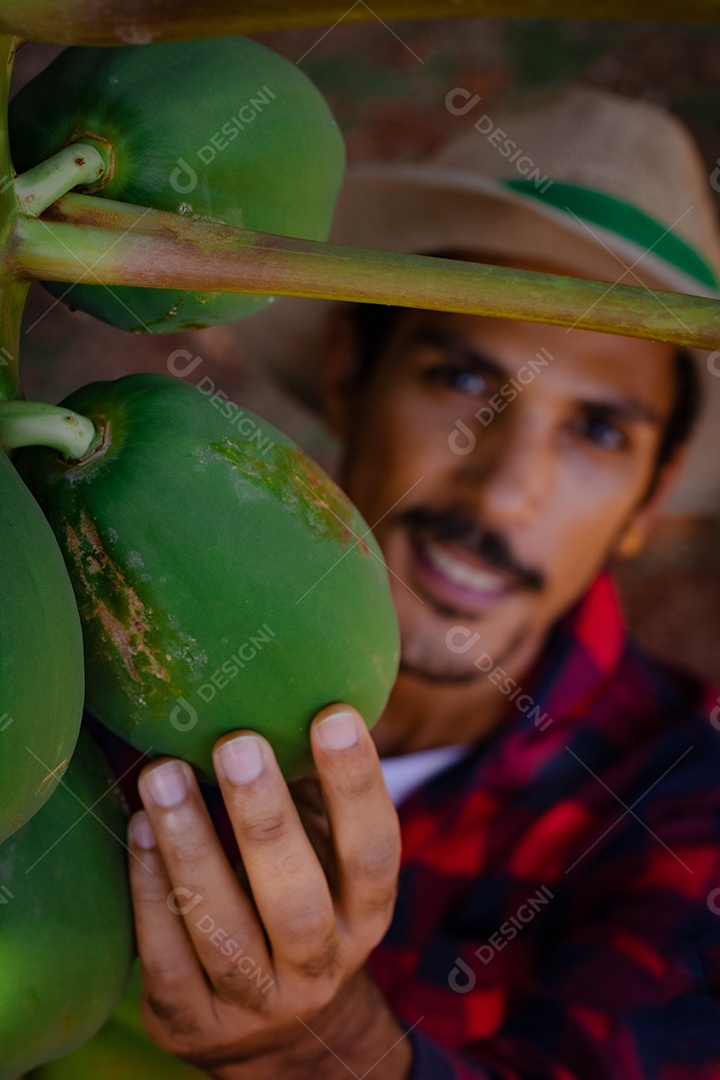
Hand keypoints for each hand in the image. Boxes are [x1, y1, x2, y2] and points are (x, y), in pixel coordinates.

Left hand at [127, 705, 410, 1078]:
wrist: (272, 1033)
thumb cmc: (296, 899)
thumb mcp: (320, 855)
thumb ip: (309, 792)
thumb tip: (290, 682)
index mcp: (364, 914)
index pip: (373, 851)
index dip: (358, 785)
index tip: (333, 714)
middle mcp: (319, 965)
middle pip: (297, 902)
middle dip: (265, 820)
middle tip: (235, 744)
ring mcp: (256, 1003)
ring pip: (224, 933)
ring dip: (191, 848)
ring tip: (161, 775)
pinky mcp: (192, 1025)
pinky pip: (169, 961)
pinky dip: (150, 894)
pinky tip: (139, 831)